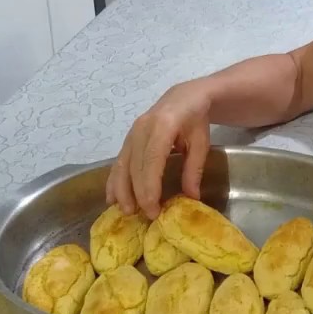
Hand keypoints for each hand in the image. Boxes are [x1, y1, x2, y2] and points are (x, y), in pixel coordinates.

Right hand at [105, 81, 212, 218]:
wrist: (184, 96)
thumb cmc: (195, 120)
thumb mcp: (201, 143)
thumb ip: (195, 169)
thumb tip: (191, 199)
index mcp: (163, 125)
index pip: (151, 161)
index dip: (149, 188)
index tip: (153, 209)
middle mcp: (142, 128)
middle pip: (134, 166)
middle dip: (136, 194)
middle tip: (143, 216)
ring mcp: (132, 132)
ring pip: (121, 164)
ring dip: (121, 190)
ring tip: (125, 211)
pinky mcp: (127, 137)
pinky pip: (118, 161)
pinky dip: (114, 180)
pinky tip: (111, 197)